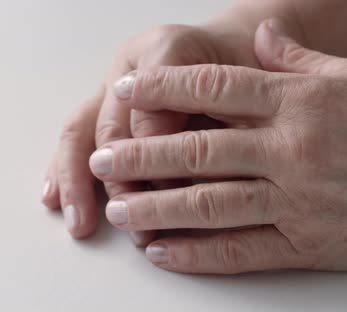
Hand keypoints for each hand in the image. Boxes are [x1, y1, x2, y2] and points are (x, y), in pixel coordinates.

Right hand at [42, 19, 262, 240]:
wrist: (231, 50)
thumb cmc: (244, 68)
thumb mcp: (247, 86)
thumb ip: (224, 116)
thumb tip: (181, 163)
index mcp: (167, 51)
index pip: (151, 115)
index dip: (160, 158)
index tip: (175, 192)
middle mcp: (133, 66)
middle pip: (112, 127)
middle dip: (119, 180)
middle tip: (130, 219)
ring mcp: (115, 84)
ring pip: (84, 130)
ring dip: (78, 181)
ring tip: (81, 224)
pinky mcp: (107, 103)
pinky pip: (79, 133)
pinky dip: (66, 169)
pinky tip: (56, 198)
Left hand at [90, 19, 346, 272]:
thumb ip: (298, 59)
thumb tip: (258, 36)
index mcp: (300, 103)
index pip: (214, 90)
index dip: (162, 89)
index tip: (127, 93)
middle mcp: (291, 151)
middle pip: (197, 152)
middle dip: (140, 155)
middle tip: (102, 159)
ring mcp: (297, 201)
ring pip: (209, 206)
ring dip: (155, 208)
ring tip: (118, 208)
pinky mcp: (308, 244)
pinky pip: (242, 251)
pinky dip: (197, 255)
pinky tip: (165, 253)